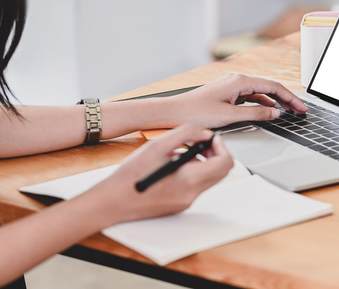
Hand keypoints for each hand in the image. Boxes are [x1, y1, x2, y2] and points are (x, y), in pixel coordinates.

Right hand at [88, 125, 233, 224]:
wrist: (114, 202)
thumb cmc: (131, 176)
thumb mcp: (158, 145)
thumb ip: (185, 134)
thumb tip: (204, 133)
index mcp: (189, 179)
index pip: (224, 163)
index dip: (222, 147)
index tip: (212, 138)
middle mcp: (192, 194)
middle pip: (220, 173)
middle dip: (215, 154)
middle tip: (201, 143)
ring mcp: (187, 202)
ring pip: (209, 179)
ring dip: (203, 163)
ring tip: (181, 153)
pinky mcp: (180, 205)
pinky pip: (196, 187)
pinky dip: (192, 173)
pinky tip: (173, 166)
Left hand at [166, 74, 307, 127]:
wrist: (174, 112)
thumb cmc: (196, 113)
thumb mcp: (230, 117)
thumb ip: (255, 115)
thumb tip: (275, 113)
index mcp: (239, 81)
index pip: (273, 87)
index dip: (290, 98)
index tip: (301, 108)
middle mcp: (237, 80)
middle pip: (269, 88)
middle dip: (287, 98)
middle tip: (301, 111)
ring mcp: (232, 86)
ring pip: (261, 92)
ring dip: (276, 101)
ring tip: (289, 111)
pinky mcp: (227, 94)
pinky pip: (251, 96)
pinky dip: (263, 103)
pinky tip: (269, 110)